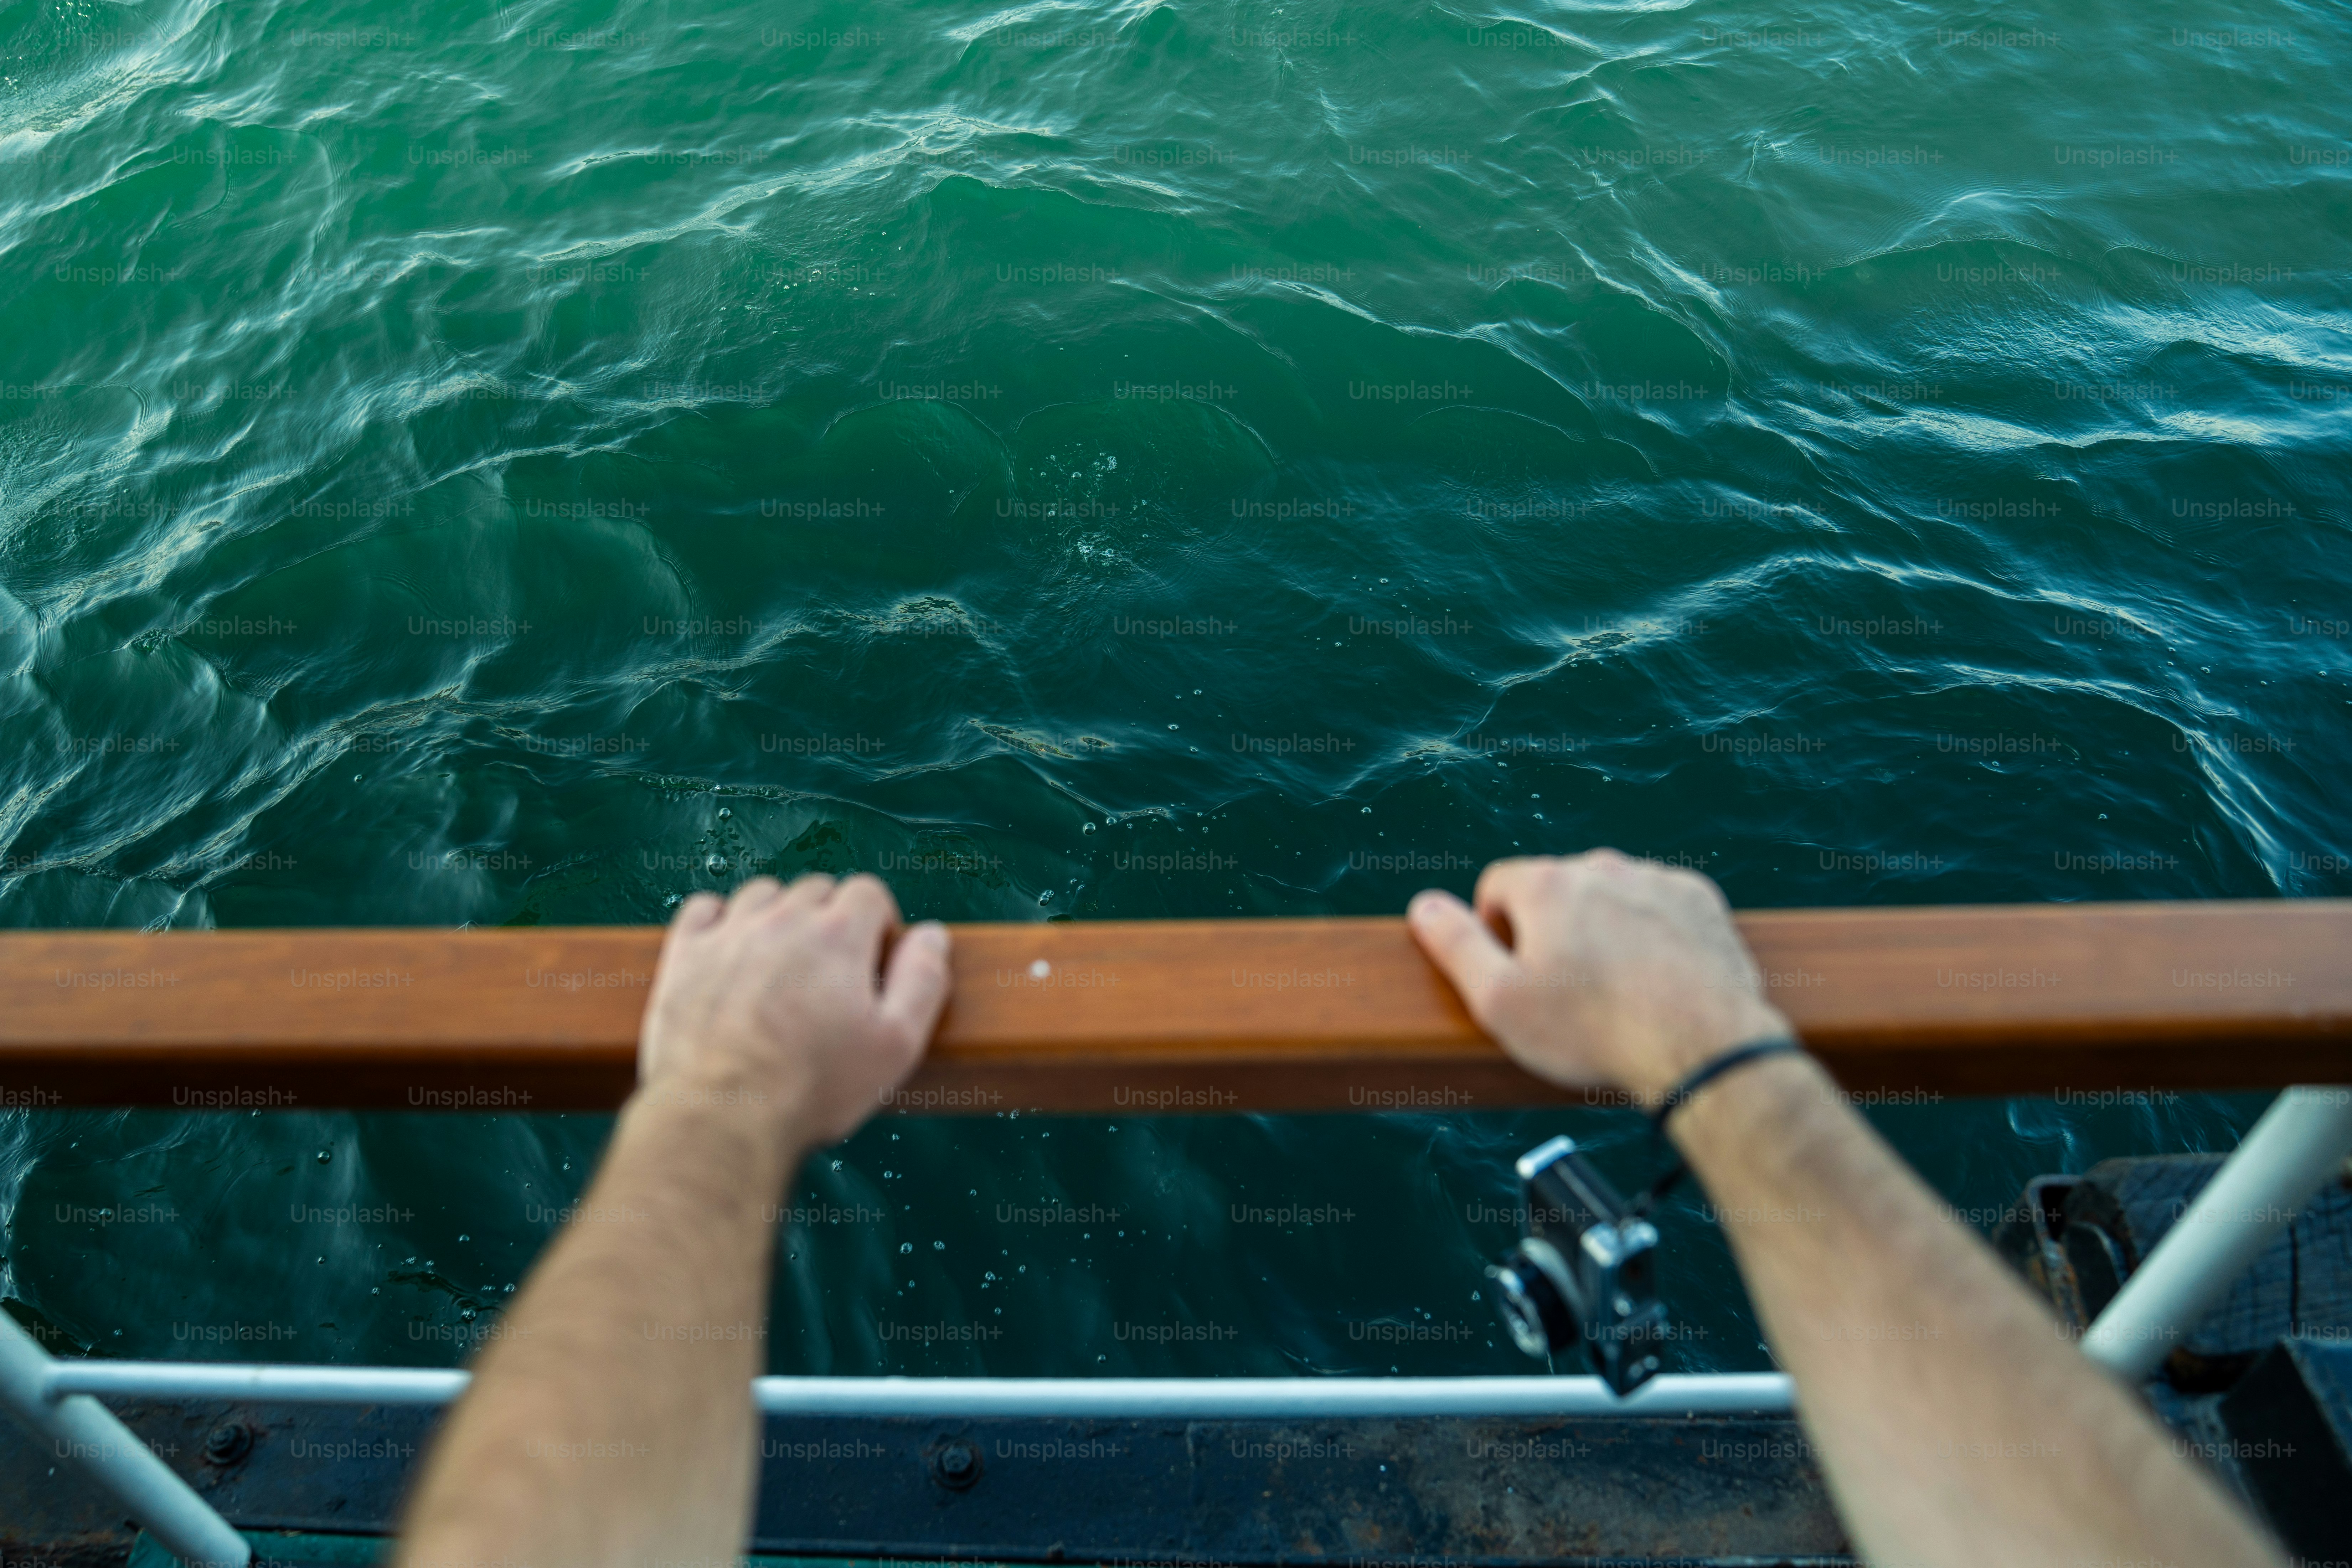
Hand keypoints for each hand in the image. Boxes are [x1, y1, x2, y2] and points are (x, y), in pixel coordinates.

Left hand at [635, 874, 951, 1144]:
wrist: (721, 1116)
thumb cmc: (813, 1087)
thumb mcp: (895, 1045)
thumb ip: (922, 981)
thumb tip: (933, 935)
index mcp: (839, 935)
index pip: (868, 892)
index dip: (878, 921)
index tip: (873, 960)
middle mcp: (783, 920)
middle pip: (816, 890)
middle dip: (830, 919)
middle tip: (831, 973)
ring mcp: (729, 934)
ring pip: (762, 894)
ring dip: (778, 916)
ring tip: (782, 963)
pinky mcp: (685, 955)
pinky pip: (704, 908)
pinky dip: (721, 920)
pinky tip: (730, 951)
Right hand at [1407, 850, 1789, 1101]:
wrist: (1704, 1048)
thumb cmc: (1594, 1031)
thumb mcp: (1500, 1002)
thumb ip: (1455, 946)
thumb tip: (1423, 904)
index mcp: (1548, 885)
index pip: (1497, 884)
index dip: (1495, 931)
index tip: (1516, 976)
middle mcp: (1603, 866)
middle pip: (1556, 889)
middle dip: (1552, 931)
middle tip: (1566, 993)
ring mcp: (1656, 881)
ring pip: (1609, 895)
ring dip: (1602, 929)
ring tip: (1614, 990)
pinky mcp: (1700, 902)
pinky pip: (1658, 905)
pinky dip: (1650, 933)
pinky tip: (1655, 978)